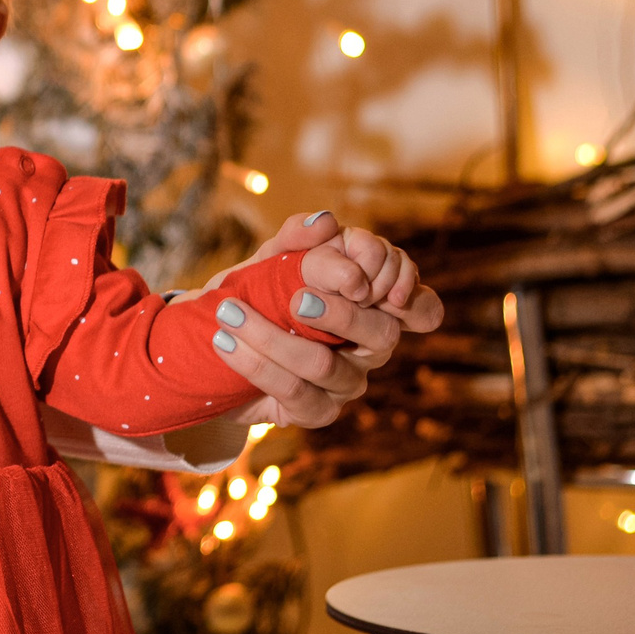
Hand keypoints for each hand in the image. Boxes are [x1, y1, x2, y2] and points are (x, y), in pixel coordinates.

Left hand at [202, 210, 444, 428]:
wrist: (212, 342)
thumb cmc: (255, 294)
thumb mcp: (271, 260)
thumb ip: (296, 239)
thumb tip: (326, 222)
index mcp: (372, 305)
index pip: (422, 307)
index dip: (406, 293)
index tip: (361, 282)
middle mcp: (370, 346)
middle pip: (382, 334)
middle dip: (338, 314)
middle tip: (294, 299)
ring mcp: (346, 383)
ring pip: (324, 364)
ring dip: (271, 338)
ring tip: (229, 314)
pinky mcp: (317, 411)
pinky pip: (293, 392)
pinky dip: (254, 363)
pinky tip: (224, 342)